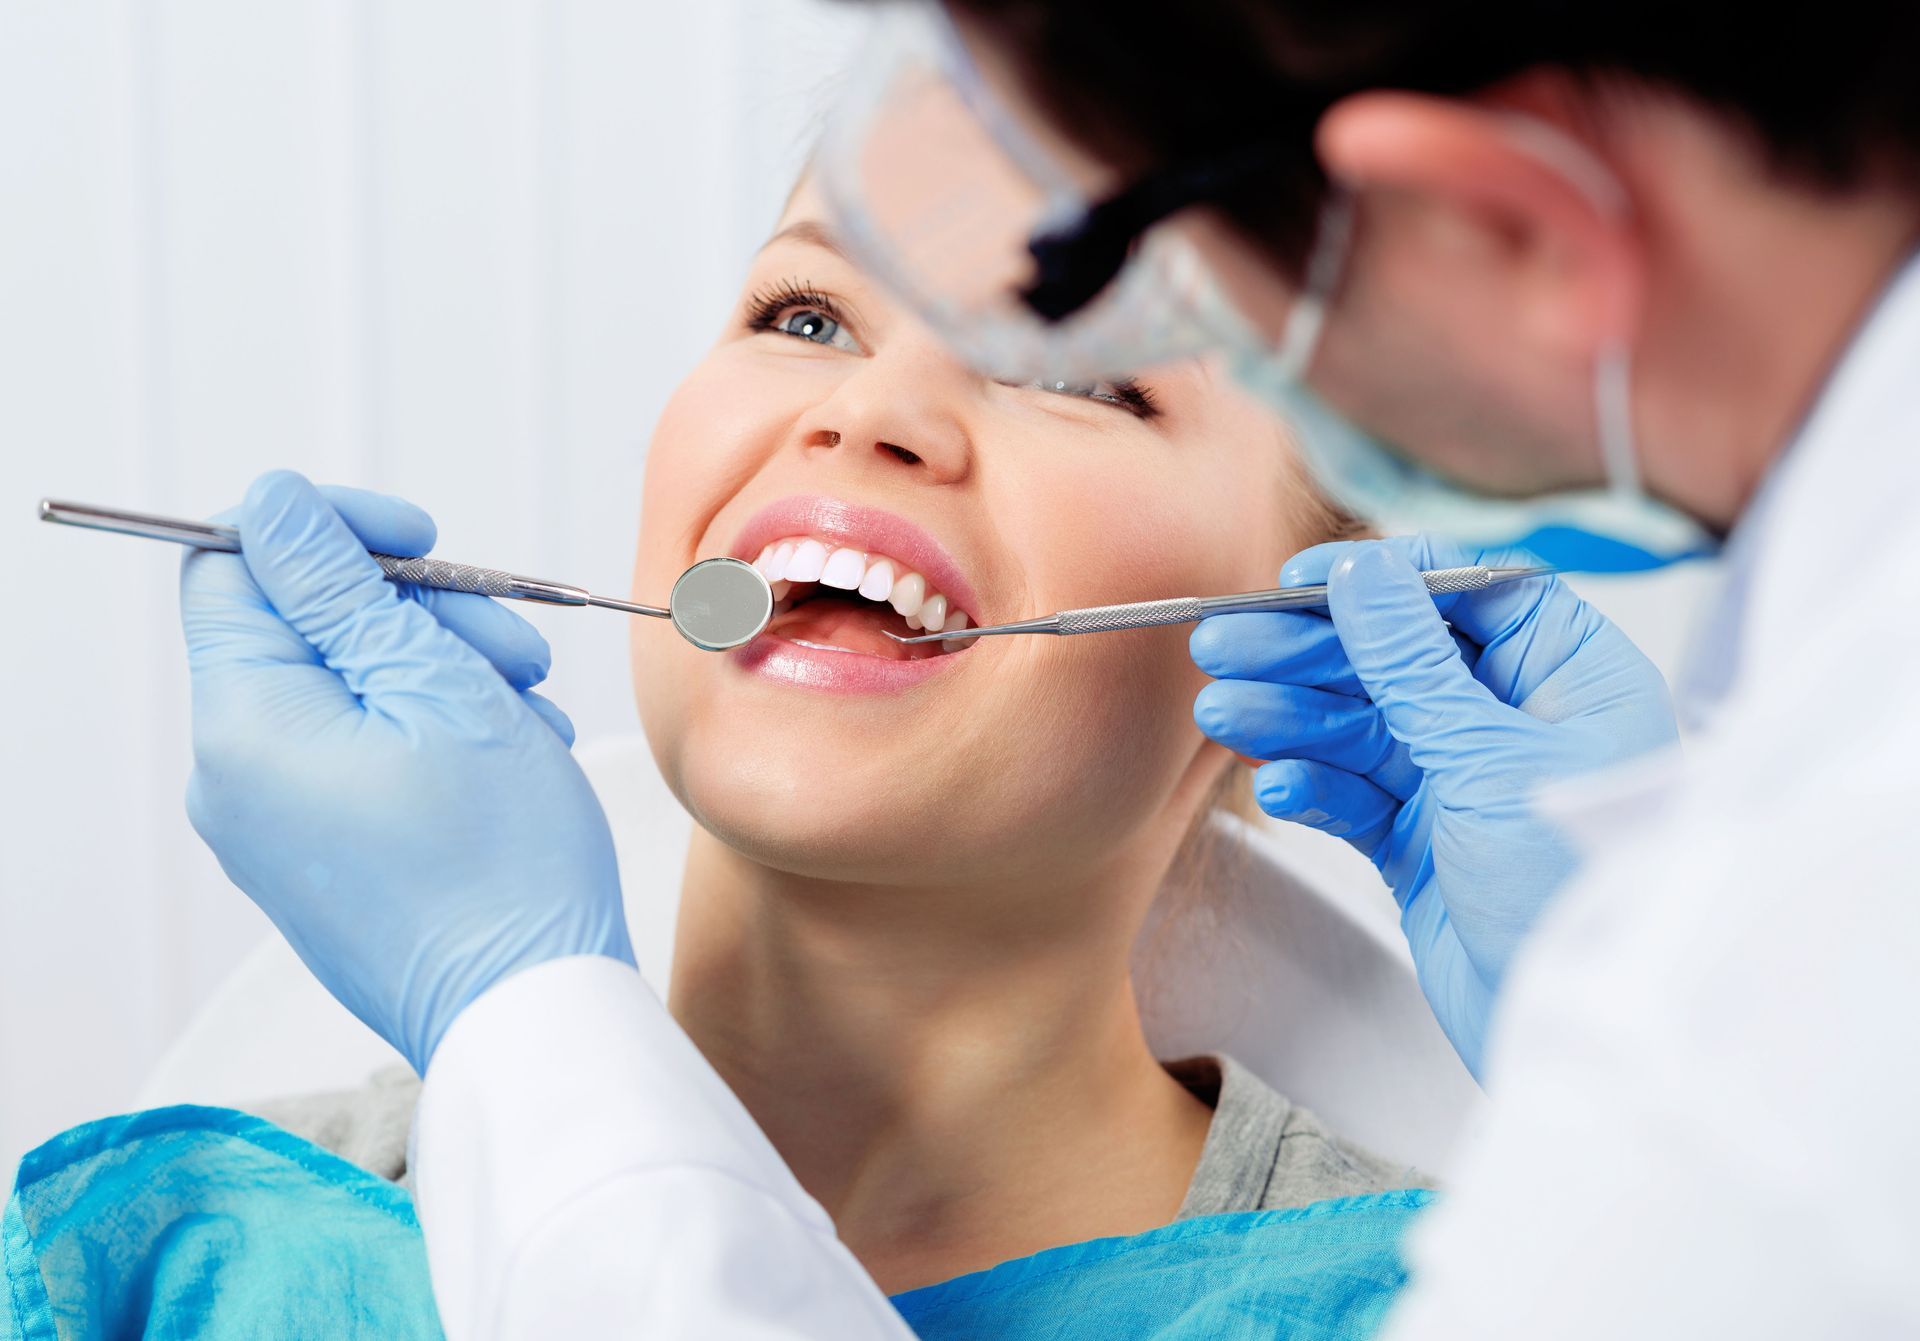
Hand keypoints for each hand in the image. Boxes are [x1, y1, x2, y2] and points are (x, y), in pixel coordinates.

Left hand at [181, 470, 633, 1072]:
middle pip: (301, 626)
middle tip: (512, 646)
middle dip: (415, 611)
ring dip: (442, 670)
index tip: (420, 538)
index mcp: (244, 724)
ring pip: (343, 686)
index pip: (235, 563)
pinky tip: (508, 751)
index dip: (329, 529)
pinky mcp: (314, 856)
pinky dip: (432, 730)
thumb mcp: (435, 685)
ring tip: (526, 710)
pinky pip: (356, 752)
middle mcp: (233, 776)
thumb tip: (270, 504)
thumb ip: (339, 585)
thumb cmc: (501, 861)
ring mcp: (270, 824)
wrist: (528, 1009)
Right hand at [1190, 534, 1677, 1077]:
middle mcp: (1518, 723)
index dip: (1383, 581)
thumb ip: (1413, 661)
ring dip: (1291, 720)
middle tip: (1223, 646)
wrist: (1566, 1031)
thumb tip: (1366, 572)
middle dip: (1307, 655)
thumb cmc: (1572, 892)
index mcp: (1571, 679)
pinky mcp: (1423, 845)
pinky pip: (1355, 796)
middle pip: (1396, 661)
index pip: (1469, 594)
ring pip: (1362, 730)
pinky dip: (1315, 788)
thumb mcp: (1487, 755)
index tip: (1302, 578)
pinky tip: (1280, 785)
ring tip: (1222, 713)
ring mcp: (1466, 785)